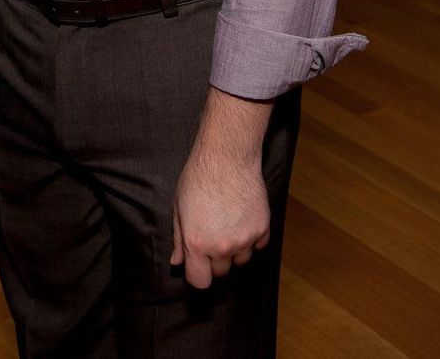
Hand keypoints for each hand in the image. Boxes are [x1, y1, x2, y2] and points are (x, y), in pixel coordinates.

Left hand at [170, 149, 269, 287]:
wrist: (227, 157)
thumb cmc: (198, 177)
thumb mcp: (179, 207)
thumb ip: (179, 238)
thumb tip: (177, 262)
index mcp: (197, 243)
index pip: (200, 282)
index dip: (198, 274)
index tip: (199, 264)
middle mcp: (221, 247)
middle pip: (221, 272)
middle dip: (215, 259)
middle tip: (213, 234)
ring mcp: (244, 239)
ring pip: (241, 260)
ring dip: (235, 249)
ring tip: (228, 223)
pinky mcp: (262, 229)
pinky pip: (258, 245)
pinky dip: (252, 237)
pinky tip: (243, 218)